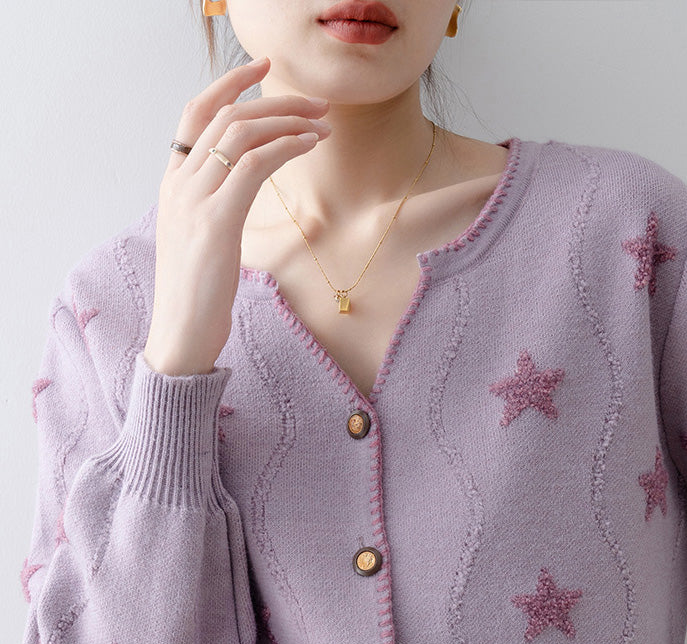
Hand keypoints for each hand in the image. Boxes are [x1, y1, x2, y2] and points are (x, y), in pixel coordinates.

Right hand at [144, 56, 331, 376]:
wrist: (180, 337)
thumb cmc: (197, 297)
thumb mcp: (201, 241)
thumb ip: (213, 207)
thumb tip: (241, 188)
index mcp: (172, 185)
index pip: (194, 113)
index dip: (229, 85)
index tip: (262, 71)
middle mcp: (179, 184)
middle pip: (225, 115)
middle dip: (274, 100)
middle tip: (315, 103)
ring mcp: (194, 200)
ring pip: (241, 133)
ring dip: (288, 120)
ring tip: (321, 123)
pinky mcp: (217, 221)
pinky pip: (255, 164)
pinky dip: (285, 146)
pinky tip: (309, 145)